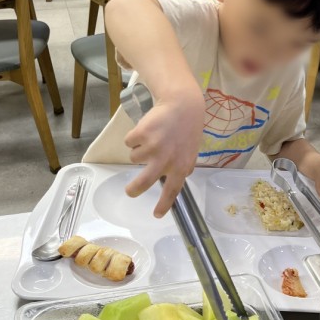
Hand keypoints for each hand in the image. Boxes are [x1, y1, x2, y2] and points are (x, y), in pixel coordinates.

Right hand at [124, 86, 204, 216]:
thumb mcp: (190, 151)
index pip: (172, 191)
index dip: (163, 204)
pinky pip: (129, 142)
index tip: (156, 215)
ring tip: (151, 138)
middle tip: (130, 191)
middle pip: (143, 182)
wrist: (182, 104)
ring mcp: (152, 147)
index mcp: (181, 166)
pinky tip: (146, 129)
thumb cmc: (187, 128)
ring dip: (139, 150)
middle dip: (133, 189)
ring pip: (134, 158)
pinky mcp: (141, 134)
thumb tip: (175, 180)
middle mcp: (166, 159)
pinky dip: (134, 137)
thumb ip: (183, 166)